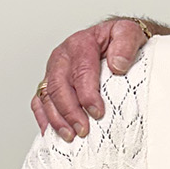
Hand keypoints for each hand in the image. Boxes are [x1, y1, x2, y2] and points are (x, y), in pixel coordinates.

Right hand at [31, 19, 150, 140]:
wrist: (114, 36)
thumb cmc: (120, 38)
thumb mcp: (129, 32)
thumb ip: (125, 45)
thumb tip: (117, 65)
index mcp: (80, 44)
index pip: (81, 72)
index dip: (87, 95)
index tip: (98, 113)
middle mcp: (62, 57)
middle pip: (59, 86)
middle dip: (69, 111)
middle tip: (83, 130)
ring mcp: (54, 70)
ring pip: (46, 96)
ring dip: (56, 118)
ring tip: (70, 136)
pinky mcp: (50, 82)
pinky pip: (40, 101)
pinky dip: (43, 117)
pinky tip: (50, 133)